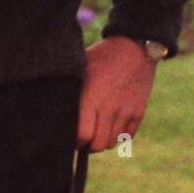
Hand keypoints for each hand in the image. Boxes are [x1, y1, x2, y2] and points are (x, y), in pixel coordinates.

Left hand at [77, 36, 156, 152]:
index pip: (82, 134)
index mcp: (91, 97)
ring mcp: (126, 111)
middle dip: (88, 145)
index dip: (75, 140)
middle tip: (84, 138)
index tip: (71, 136)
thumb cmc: (101, 57)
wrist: (133, 47)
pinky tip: (112, 125)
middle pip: (98, 144)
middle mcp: (109, 107)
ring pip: (112, 142)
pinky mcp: (139, 111)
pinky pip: (128, 137)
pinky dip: (119, 136)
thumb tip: (54, 109)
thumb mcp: (80, 68)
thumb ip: (72, 91)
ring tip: (97, 130)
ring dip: (103, 140)